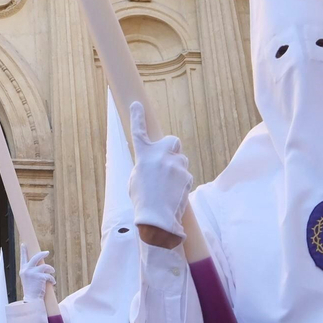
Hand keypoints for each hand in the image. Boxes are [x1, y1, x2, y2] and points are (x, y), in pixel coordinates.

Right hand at [19, 246, 53, 301]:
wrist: (32, 299)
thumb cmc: (31, 290)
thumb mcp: (28, 279)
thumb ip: (32, 271)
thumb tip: (40, 264)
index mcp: (23, 270)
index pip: (23, 258)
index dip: (23, 250)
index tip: (24, 244)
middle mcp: (27, 270)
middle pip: (36, 257)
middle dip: (42, 254)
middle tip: (47, 252)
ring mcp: (33, 273)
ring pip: (45, 266)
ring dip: (50, 269)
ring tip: (52, 271)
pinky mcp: (40, 277)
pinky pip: (49, 275)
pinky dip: (52, 279)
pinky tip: (53, 283)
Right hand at [127, 102, 191, 243]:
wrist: (157, 218)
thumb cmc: (142, 200)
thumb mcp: (136, 179)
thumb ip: (145, 165)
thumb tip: (154, 163)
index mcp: (143, 155)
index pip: (139, 131)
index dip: (137, 117)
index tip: (137, 104)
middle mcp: (160, 155)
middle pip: (172, 141)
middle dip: (171, 148)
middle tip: (167, 161)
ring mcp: (176, 164)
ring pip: (181, 160)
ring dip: (176, 169)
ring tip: (167, 187)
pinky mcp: (186, 175)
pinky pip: (185, 175)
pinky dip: (180, 183)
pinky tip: (173, 194)